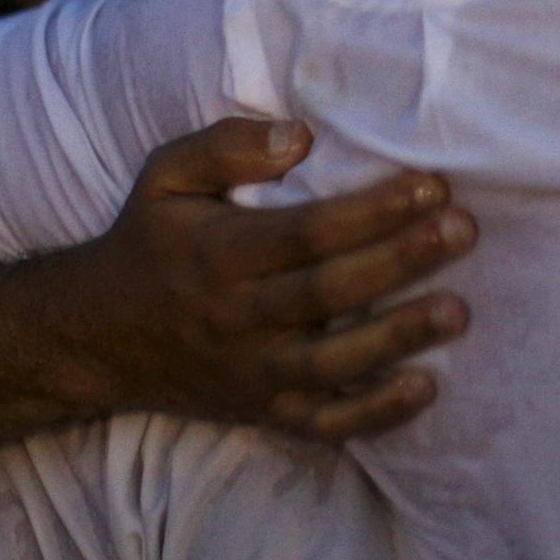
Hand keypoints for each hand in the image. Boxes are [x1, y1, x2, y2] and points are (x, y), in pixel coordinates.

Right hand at [55, 117, 474, 440]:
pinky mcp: (264, 411)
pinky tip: (426, 387)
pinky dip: (375, 414)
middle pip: (329, 292)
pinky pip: (324, 423)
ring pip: (333, 363)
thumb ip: (226, 145)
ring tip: (458, 310)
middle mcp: (236, 317)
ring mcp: (252, 372)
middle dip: (401, 261)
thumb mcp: (165, 176)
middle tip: (463, 230)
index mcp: (218, 253)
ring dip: (398, 338)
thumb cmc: (150, 242)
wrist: (96, 339)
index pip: (306, 231)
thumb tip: (300, 135)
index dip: (371, 209)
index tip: (431, 184)